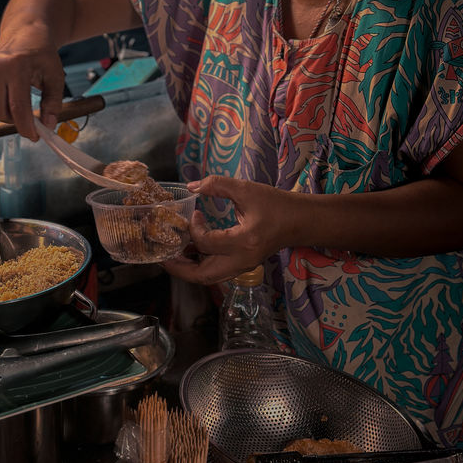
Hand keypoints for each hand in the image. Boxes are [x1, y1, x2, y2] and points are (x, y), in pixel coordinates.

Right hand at [0, 25, 64, 139]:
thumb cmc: (40, 55)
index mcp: (16, 66)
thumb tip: (47, 125)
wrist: (25, 35)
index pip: (18, 106)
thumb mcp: (55, 76)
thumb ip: (53, 102)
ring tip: (12, 103)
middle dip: (14, 121)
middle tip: (25, 116)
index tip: (34, 136)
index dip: (26, 127)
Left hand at [162, 175, 287, 284]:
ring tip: (173, 256)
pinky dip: (200, 265)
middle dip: (179, 268)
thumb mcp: (246, 189)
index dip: (194, 228)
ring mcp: (243, 266)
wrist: (299, 221)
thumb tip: (191, 186)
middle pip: (203, 276)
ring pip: (209, 278)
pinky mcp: (243, 266)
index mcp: (244, 241)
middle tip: (162, 255)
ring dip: (188, 269)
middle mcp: (242, 260)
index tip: (195, 213)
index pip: (207, 243)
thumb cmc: (276, 204)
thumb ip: (218, 185)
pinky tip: (191, 252)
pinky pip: (216, 272)